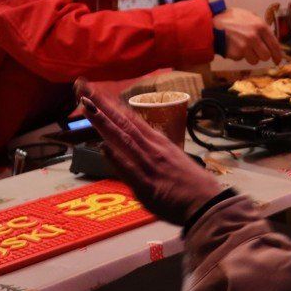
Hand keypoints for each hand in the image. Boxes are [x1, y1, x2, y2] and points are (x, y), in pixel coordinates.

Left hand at [81, 91, 223, 226]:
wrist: (207, 202)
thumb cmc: (190, 183)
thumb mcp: (170, 158)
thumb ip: (148, 152)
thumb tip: (126, 148)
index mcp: (157, 141)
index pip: (129, 117)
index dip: (110, 103)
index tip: (93, 91)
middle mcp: (152, 148)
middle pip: (123, 121)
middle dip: (101, 104)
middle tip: (83, 88)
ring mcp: (149, 165)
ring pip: (123, 138)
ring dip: (104, 121)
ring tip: (86, 106)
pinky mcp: (147, 185)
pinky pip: (129, 168)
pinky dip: (116, 156)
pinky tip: (103, 146)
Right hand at [213, 6, 284, 63]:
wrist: (212, 24)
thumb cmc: (231, 18)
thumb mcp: (249, 15)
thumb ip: (260, 26)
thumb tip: (270, 39)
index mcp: (260, 26)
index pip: (274, 44)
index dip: (277, 54)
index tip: (277, 60)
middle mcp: (254, 37)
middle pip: (266, 56)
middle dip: (262, 56)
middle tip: (257, 53)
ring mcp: (245, 47)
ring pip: (255, 60)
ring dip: (250, 56)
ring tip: (242, 47)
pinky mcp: (236, 54)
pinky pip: (242, 59)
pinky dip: (239, 55)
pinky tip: (233, 46)